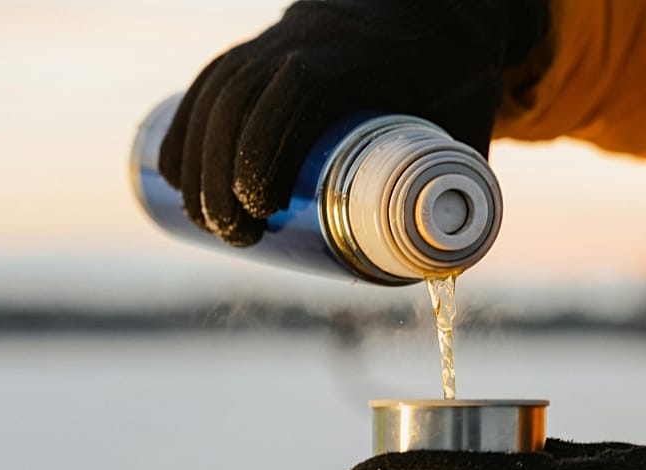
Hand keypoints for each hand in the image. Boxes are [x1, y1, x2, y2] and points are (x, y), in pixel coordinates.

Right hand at [158, 0, 548, 244]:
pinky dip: (185, 126)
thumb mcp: (470, 116)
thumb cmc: (457, 66)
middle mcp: (302, 40)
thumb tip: (448, 267)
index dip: (261, 152)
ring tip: (203, 220)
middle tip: (232, 236)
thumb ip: (459, 181)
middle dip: (218, 174)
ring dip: (193, 156)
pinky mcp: (261, 49)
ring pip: (214, 92)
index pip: (291, 96)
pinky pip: (208, 82)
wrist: (436, 6)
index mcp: (352, 55)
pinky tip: (175, 173)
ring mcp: (275, 40)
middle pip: (238, 100)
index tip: (259, 213)